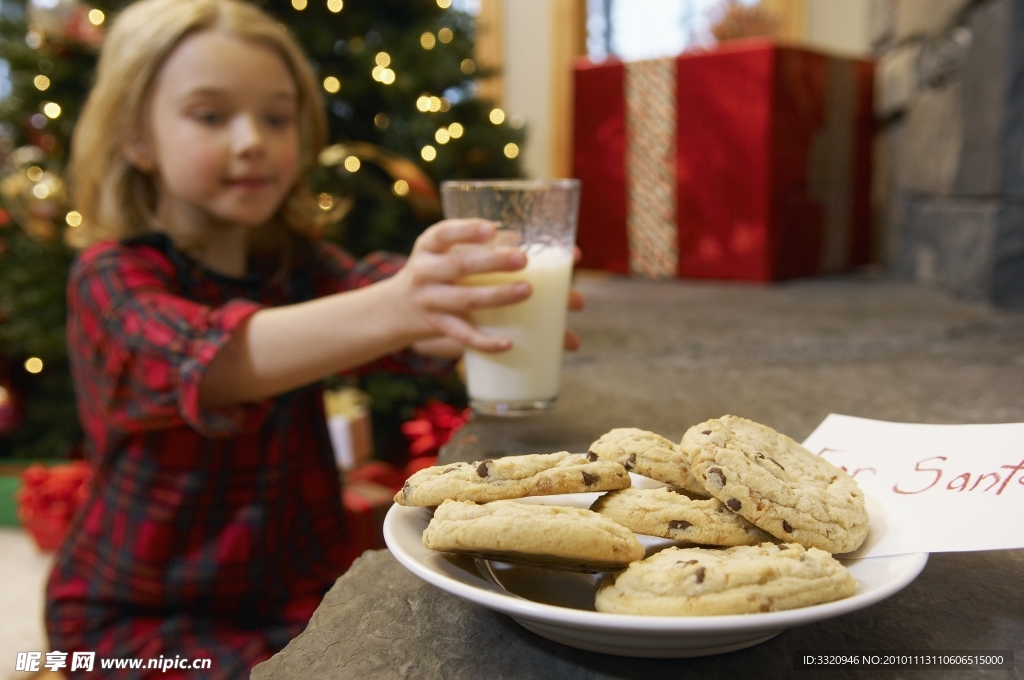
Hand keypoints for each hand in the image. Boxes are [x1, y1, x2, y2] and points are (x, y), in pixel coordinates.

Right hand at [390, 219, 528, 352]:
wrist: (396, 308)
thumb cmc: (433, 272)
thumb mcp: (439, 253)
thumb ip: (470, 245)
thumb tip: (517, 238)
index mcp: (428, 247)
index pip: (443, 234)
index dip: (467, 231)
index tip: (491, 230)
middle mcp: (425, 272)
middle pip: (459, 266)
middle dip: (493, 262)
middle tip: (522, 259)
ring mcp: (430, 301)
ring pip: (466, 299)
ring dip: (498, 295)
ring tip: (526, 290)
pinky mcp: (437, 325)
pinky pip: (462, 335)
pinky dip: (485, 341)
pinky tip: (508, 342)